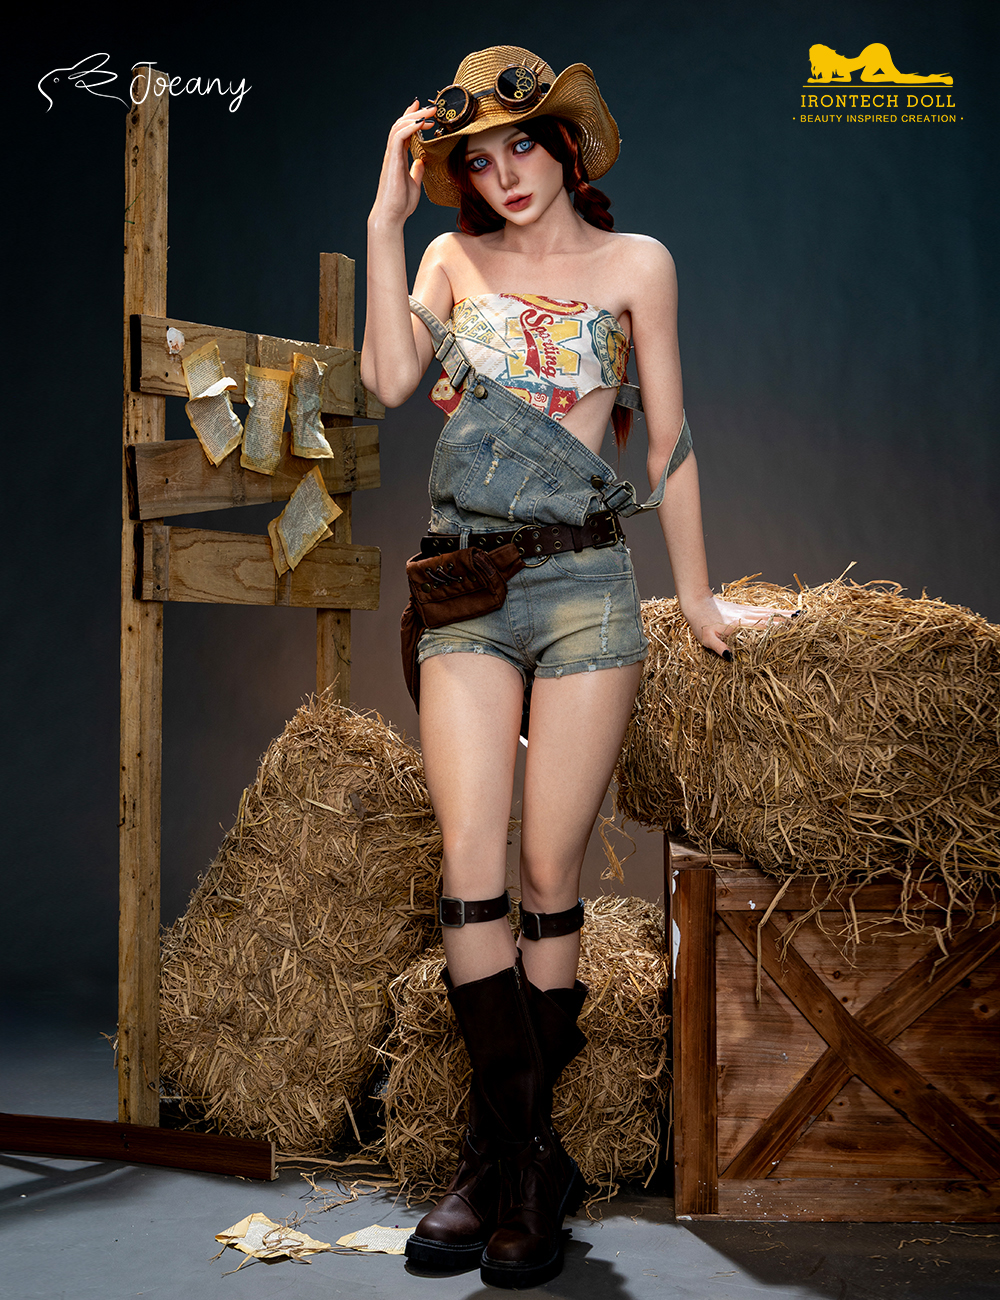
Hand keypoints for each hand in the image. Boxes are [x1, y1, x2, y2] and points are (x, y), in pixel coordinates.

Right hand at [369, 100, 436, 227]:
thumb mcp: (414, 183)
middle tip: (432, 107)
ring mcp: (391, 156)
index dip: (412, 117)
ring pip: (399, 127)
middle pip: (401, 124)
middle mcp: (393, 154)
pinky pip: (398, 137)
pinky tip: (421, 124)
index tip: (423, 108)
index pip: (404, 131)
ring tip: (430, 112)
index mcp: (398, 157)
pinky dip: (409, 127)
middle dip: (416, 112)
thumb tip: (421, 161)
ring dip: (415, 117)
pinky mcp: (392, 160)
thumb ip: (417, 171)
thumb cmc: (400, 204)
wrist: (391, 216)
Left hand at [679, 592, 796, 658]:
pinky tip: (786, 612)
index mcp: (741, 624)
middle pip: (772, 618)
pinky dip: (778, 611)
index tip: (796, 629)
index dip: (779, 628)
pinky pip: (765, 610)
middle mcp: (747, 616)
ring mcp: (747, 611)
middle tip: (807, 623)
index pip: (764, 626)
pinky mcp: (745, 608)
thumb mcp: (706, 639)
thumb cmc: (700, 623)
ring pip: (771, 612)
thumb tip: (730, 658)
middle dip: (789, 621)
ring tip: (803, 616)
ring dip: (786, 615)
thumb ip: (718, 647)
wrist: (696, 603)